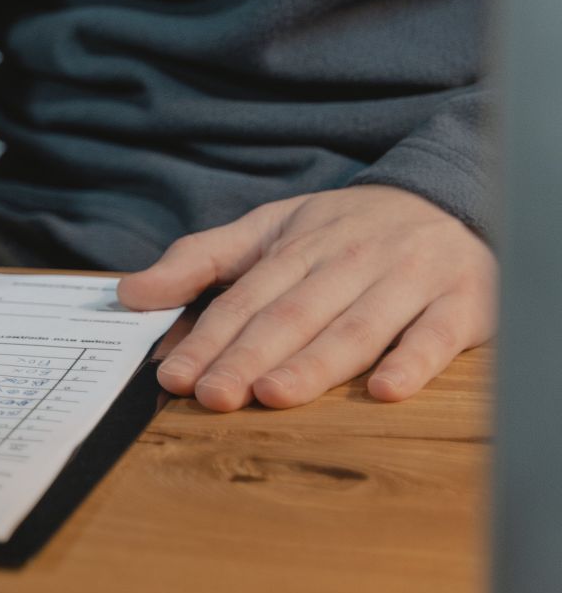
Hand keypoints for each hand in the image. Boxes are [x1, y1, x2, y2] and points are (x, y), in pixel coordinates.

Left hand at [117, 184, 496, 409]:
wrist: (453, 197)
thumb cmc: (346, 228)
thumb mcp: (270, 229)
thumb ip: (199, 260)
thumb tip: (130, 293)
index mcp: (301, 248)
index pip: (245, 300)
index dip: (208, 338)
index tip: (173, 375)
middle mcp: (352, 261)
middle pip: (294, 316)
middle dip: (250, 356)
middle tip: (213, 396)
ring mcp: (408, 281)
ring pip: (357, 327)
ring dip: (316, 362)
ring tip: (275, 394)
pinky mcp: (462, 302)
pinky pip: (436, 334)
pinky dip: (413, 361)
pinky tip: (385, 390)